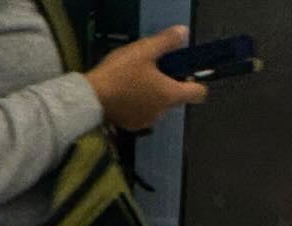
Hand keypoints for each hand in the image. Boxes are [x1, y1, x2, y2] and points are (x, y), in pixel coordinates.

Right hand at [86, 25, 207, 132]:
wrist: (93, 97)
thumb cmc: (121, 72)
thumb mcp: (145, 50)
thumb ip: (167, 42)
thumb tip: (184, 33)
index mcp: (170, 95)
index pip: (198, 94)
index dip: (197, 83)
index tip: (186, 73)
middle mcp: (163, 112)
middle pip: (175, 98)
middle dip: (168, 84)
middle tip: (151, 69)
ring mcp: (148, 121)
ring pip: (159, 105)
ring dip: (153, 94)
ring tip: (135, 80)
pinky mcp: (133, 126)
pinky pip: (144, 113)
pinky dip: (140, 104)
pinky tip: (126, 93)